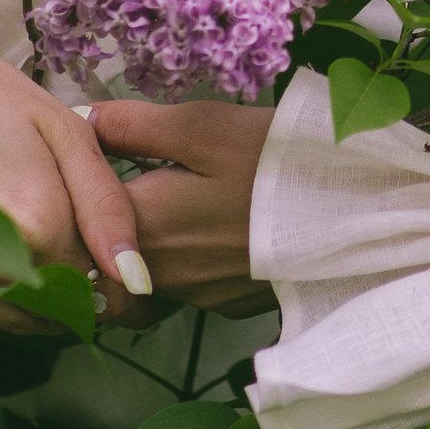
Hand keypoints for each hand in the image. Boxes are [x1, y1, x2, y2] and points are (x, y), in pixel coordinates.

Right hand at [0, 8, 157, 332]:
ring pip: (20, 321)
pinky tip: (6, 256)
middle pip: (60, 307)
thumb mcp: (66, 131)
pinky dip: (1, 298)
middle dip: (82, 293)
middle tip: (84, 255)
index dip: (115, 276)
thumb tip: (136, 279)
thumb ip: (107, 207)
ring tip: (47, 254)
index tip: (118, 263)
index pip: (98, 282)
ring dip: (44, 304)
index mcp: (36, 222)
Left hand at [87, 98, 274, 313]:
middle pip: (103, 250)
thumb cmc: (279, 163)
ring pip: (145, 268)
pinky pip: (187, 281)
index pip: (72, 214)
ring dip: (149, 237)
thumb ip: (134, 125)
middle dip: (105, 216)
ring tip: (180, 196)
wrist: (358, 220)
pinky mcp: (228, 305)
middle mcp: (157, 273)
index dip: (74, 183)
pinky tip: (218, 225)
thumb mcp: (205, 126)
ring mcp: (196, 295)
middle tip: (133, 174)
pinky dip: (189, 256)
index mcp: (140, 225)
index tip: (90, 157)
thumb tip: (84, 123)